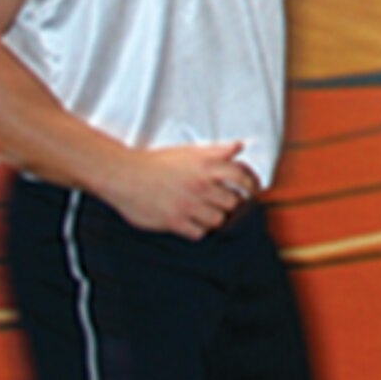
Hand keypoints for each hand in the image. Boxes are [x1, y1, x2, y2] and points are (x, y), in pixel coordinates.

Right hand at [108, 141, 258, 237]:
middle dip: (232, 203)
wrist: (126, 176)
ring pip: (218, 220)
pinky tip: (194, 222)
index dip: (251, 184)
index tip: (254, 190)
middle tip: (227, 202)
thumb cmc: (157, 162)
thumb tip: (239, 146)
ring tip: (210, 212)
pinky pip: (199, 233)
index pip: (241, 176)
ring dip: (217, 217)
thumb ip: (216, 150)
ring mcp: (188, 205)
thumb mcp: (189, 150)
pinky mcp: (175, 222)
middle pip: (233, 202)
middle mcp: (200, 185)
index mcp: (206, 165)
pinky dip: (200, 230)